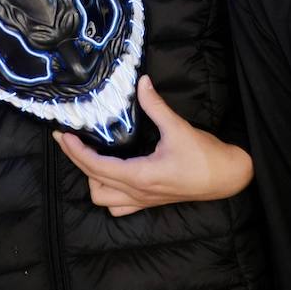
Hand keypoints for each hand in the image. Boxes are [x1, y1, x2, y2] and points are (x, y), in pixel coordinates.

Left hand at [54, 75, 252, 216]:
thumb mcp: (179, 128)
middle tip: (67, 139)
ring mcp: (142, 200)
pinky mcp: (150, 202)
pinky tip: (109, 177)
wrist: (226, 177)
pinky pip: (118, 207)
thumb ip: (156, 106)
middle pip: (93, 181)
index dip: (76, 152)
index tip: (64, 136)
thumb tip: (142, 82)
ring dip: (91, 179)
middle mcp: (136, 192)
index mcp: (140, 175)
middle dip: (76, 160)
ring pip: (102, 198)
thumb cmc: (204, 156)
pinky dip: (107, 194)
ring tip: (89, 156)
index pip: (97, 166)